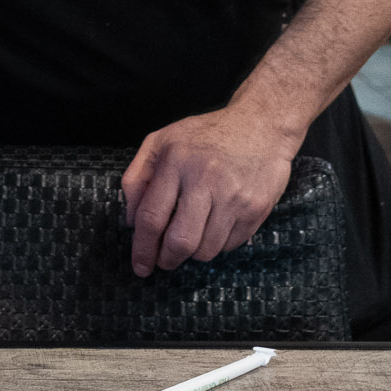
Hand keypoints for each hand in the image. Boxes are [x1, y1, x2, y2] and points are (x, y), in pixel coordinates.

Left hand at [121, 103, 295, 278]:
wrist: (260, 125)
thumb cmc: (205, 135)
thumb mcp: (161, 141)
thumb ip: (137, 178)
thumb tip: (131, 221)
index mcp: (176, 162)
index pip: (151, 217)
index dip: (142, 248)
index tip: (140, 265)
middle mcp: (205, 180)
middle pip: (180, 242)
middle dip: (167, 260)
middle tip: (164, 261)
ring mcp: (234, 196)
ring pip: (206, 250)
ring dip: (193, 253)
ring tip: (192, 235)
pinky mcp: (256, 209)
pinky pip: (230, 246)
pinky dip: (218, 244)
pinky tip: (216, 225)